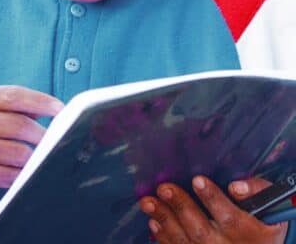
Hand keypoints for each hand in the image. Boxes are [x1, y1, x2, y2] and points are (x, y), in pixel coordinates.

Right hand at [0, 85, 63, 190]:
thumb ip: (14, 103)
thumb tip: (52, 110)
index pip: (14, 96)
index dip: (41, 101)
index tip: (60, 109)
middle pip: (21, 126)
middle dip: (44, 134)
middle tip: (57, 138)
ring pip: (20, 153)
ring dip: (36, 155)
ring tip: (42, 154)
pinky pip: (12, 175)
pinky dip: (25, 172)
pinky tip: (29, 168)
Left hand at [139, 175, 288, 242]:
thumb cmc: (261, 228)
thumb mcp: (270, 211)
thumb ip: (258, 192)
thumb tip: (236, 187)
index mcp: (250, 235)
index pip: (231, 218)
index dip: (213, 199)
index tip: (198, 180)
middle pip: (201, 230)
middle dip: (181, 207)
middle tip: (165, 188)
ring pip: (184, 241)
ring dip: (164, 219)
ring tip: (148, 202)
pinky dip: (163, 237)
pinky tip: (153, 221)